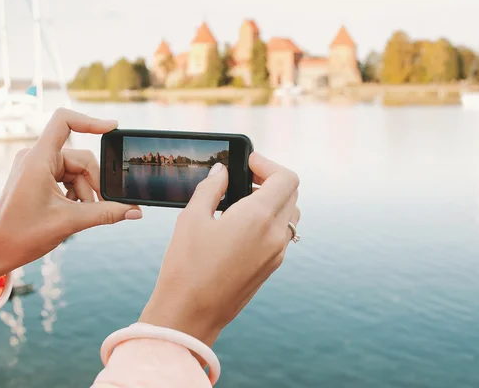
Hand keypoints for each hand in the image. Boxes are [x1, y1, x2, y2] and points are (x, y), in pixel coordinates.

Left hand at [0, 108, 142, 280]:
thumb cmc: (23, 234)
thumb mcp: (70, 222)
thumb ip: (106, 213)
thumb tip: (136, 211)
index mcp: (38, 159)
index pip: (64, 122)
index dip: (91, 121)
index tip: (113, 128)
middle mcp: (36, 157)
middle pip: (81, 158)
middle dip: (94, 183)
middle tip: (101, 206)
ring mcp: (37, 166)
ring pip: (77, 170)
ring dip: (85, 192)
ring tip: (82, 214)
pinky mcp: (39, 176)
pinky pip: (68, 177)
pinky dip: (76, 193)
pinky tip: (74, 210)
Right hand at [139, 152, 299, 346]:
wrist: (191, 314)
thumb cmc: (186, 266)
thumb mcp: (192, 218)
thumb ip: (211, 188)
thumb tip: (222, 171)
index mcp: (259, 217)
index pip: (286, 178)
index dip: (267, 164)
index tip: (247, 162)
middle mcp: (276, 235)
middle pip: (291, 193)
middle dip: (271, 179)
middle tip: (243, 178)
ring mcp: (277, 253)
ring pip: (290, 214)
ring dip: (274, 200)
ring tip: (243, 200)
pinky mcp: (271, 267)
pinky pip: (282, 234)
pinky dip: (271, 220)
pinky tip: (242, 224)